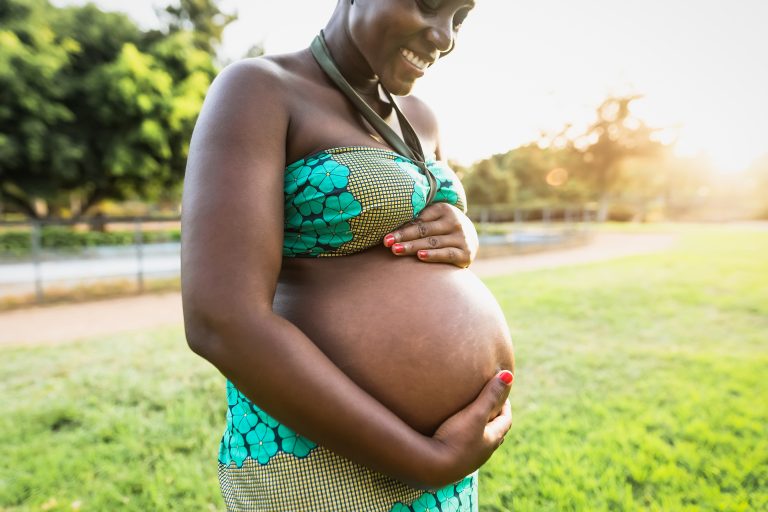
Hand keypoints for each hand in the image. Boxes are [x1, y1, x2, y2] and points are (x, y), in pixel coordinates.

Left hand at [383, 203, 478, 267]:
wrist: (470, 240)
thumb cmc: (442, 229)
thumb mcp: (434, 219)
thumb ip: (417, 221)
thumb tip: (390, 228)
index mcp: (444, 209)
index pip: (419, 221)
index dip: (402, 229)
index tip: (386, 237)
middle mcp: (455, 221)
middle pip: (424, 230)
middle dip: (404, 237)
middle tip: (387, 243)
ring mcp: (461, 237)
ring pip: (433, 242)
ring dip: (413, 246)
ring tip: (397, 250)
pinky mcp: (466, 253)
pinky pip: (447, 254)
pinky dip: (433, 255)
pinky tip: (420, 256)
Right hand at [418, 370, 513, 488]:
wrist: (432, 468)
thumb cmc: (456, 439)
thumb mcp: (474, 414)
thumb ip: (490, 395)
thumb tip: (509, 375)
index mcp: (492, 439)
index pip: (506, 420)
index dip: (505, 406)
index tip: (501, 392)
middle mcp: (483, 451)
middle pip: (495, 432)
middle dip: (494, 417)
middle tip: (489, 404)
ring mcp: (469, 459)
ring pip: (481, 442)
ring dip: (480, 429)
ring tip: (471, 417)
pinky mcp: (454, 463)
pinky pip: (465, 447)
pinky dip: (466, 437)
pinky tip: (454, 433)